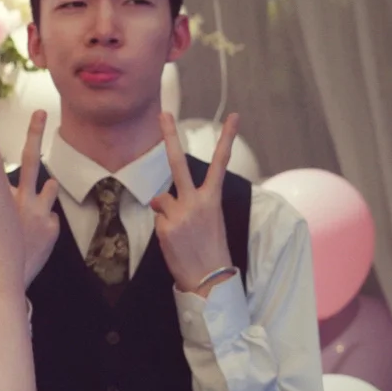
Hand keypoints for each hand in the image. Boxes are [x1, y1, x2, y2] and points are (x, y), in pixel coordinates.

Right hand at [11, 110, 59, 287]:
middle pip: (29, 161)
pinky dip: (44, 224)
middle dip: (34, 135)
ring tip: (47, 187)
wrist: (6, 282)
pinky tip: (35, 237)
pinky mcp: (52, 227)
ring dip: (46, 188)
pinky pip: (50, 218)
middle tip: (41, 112)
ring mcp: (40, 212)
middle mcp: (21, 200)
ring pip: (48, 188)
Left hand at [150, 112, 238, 294]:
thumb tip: (159, 198)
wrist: (209, 278)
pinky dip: (163, 228)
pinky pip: (158, 219)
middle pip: (178, 163)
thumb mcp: (205, 220)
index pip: (221, 164)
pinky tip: (174, 241)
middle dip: (170, 136)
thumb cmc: (209, 248)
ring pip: (161, 199)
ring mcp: (180, 213)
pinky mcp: (165, 226)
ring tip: (181, 233)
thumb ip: (185, 202)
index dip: (227, 139)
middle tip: (163, 113)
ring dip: (166, 214)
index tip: (233, 117)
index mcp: (213, 198)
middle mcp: (196, 201)